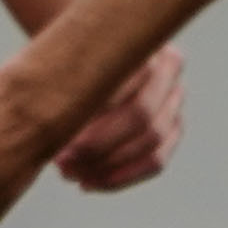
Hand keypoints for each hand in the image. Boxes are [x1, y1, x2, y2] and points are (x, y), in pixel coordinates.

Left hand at [52, 42, 189, 194]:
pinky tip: (88, 183)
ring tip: (69, 174)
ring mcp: (174, 100)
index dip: (92, 116)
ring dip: (107, 167)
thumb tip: (53, 111)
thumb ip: (57, 71)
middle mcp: (168, 69)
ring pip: (151, 143)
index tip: (56, 137)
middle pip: (141, 117)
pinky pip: (155, 161)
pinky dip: (121, 177)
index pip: (123, 84)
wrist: (78, 52)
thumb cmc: (61, 51)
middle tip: (60, 163)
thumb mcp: (54, 52)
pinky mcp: (171, 128)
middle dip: (97, 147)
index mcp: (144, 43)